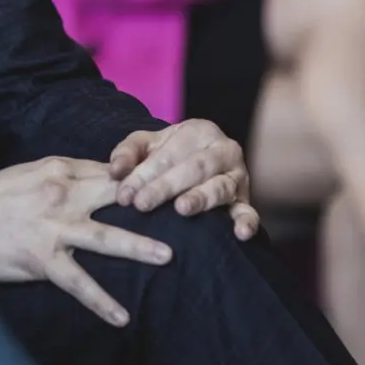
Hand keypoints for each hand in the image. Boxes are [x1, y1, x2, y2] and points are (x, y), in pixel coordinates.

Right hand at [0, 158, 170, 325]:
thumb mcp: (28, 175)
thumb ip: (66, 177)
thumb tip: (103, 182)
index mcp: (58, 169)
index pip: (111, 172)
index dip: (143, 178)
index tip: (176, 182)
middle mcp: (60, 194)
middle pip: (118, 197)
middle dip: (154, 203)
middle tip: (191, 211)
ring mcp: (52, 227)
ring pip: (106, 237)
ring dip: (139, 247)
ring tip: (169, 258)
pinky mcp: (41, 258)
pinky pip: (78, 283)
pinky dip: (102, 302)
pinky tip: (122, 318)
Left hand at [109, 120, 258, 239]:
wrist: (201, 156)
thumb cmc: (168, 151)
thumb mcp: (146, 144)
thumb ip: (128, 153)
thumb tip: (115, 171)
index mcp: (199, 131)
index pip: (169, 154)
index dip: (144, 174)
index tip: (124, 195)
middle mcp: (224, 150)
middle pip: (194, 168)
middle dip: (165, 187)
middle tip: (142, 204)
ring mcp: (238, 176)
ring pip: (219, 187)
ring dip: (201, 199)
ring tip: (181, 209)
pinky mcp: (245, 200)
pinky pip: (249, 211)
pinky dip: (248, 222)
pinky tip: (241, 233)